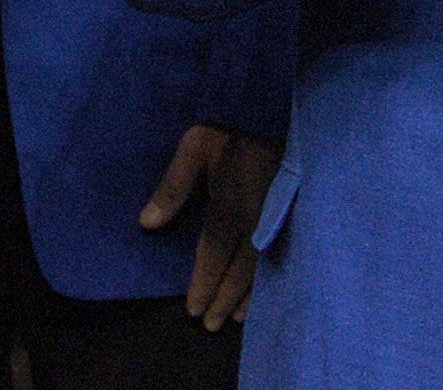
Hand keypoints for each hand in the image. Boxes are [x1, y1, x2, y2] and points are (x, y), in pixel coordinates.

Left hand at [140, 125, 280, 331]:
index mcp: (232, 200)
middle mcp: (258, 216)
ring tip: (232, 321)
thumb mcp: (198, 145)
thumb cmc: (234, 133)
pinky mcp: (296, 220)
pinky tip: (261, 300)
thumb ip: (173, 184)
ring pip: (262, 269)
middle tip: (208, 324)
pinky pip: (282, 258)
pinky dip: (269, 284)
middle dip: (222, 298)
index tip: (192, 307)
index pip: (215, 250)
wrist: (289, 118)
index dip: (203, 281)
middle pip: (238, 267)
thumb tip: (147, 222)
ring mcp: (281, 220)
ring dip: (245, 298)